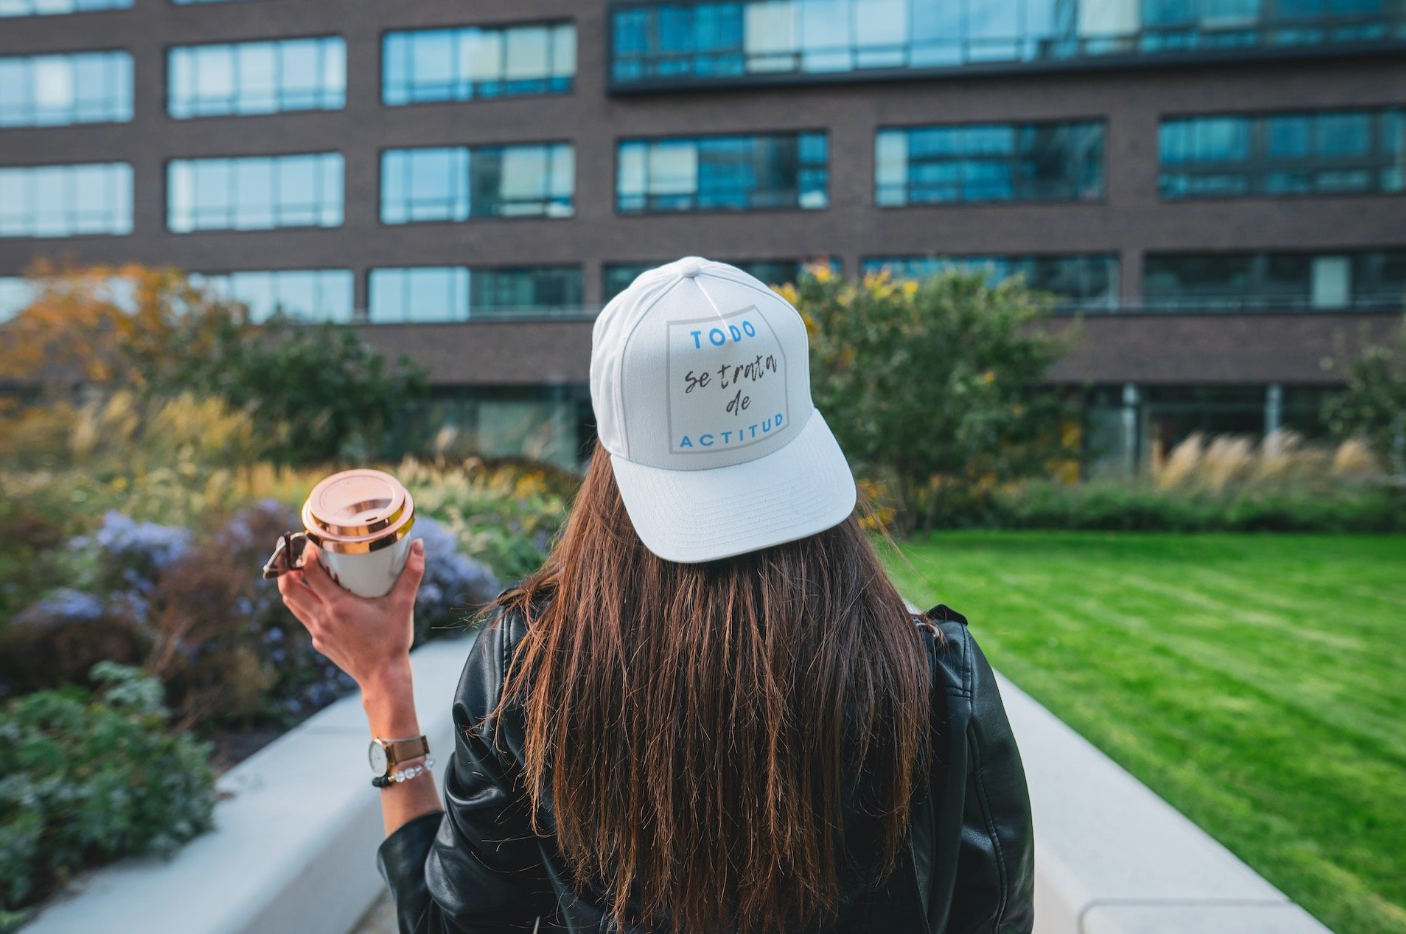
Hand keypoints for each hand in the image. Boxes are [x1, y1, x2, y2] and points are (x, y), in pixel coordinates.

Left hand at [277, 539, 426, 689]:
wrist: (383, 677)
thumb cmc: (392, 641)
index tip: (312, 542)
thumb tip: (419, 546)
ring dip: (292, 587)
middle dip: (287, 569)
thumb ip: (411, 574)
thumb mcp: (403, 605)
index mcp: (338, 606)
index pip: (309, 572)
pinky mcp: (320, 643)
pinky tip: (319, 599)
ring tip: (300, 573)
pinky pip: (304, 618)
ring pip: (292, 604)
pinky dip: (305, 604)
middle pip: (288, 589)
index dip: (305, 554)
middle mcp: (322, 618)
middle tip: (296, 555)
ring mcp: (318, 632)